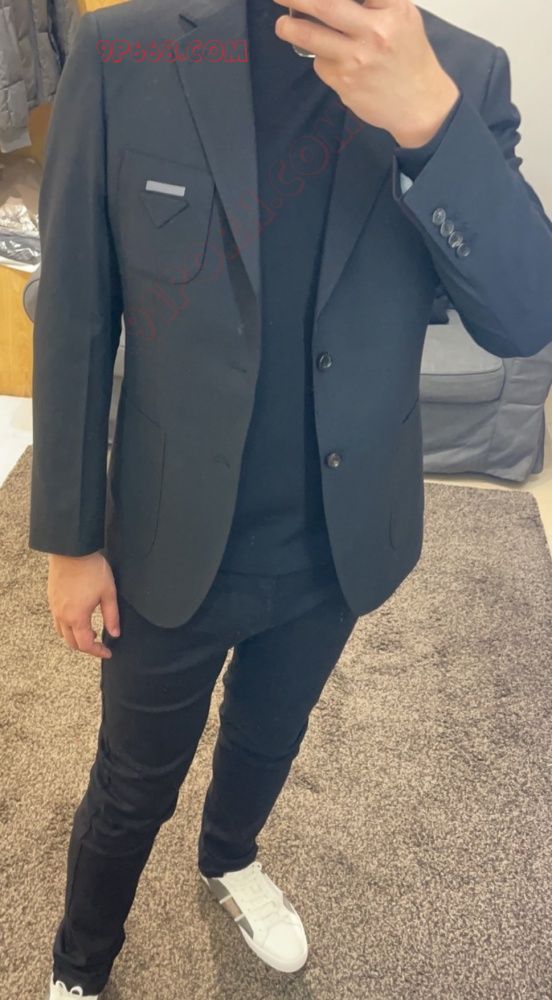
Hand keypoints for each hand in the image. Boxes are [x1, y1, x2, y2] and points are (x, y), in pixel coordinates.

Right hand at [48, 551, 119, 657]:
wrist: (71, 550)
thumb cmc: (92, 569)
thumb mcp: (108, 593)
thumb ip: (112, 616)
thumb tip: (115, 633)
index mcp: (77, 617)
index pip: (86, 645)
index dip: (98, 652)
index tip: (108, 652)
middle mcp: (62, 616)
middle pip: (71, 643)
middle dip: (86, 647)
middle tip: (99, 644)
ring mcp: (54, 607)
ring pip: (62, 633)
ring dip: (75, 637)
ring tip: (90, 631)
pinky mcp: (51, 598)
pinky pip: (57, 620)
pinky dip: (67, 626)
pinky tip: (79, 617)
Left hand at [273, 0, 459, 146]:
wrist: (420, 105)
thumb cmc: (410, 57)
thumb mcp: (404, 17)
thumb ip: (376, 2)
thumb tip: (333, 1)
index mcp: (393, 10)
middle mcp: (374, 32)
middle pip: (326, 5)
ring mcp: (357, 60)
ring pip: (312, 38)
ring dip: (291, 29)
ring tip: (282, 24)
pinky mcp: (345, 83)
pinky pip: (321, 64)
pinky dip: (321, 58)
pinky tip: (333, 60)